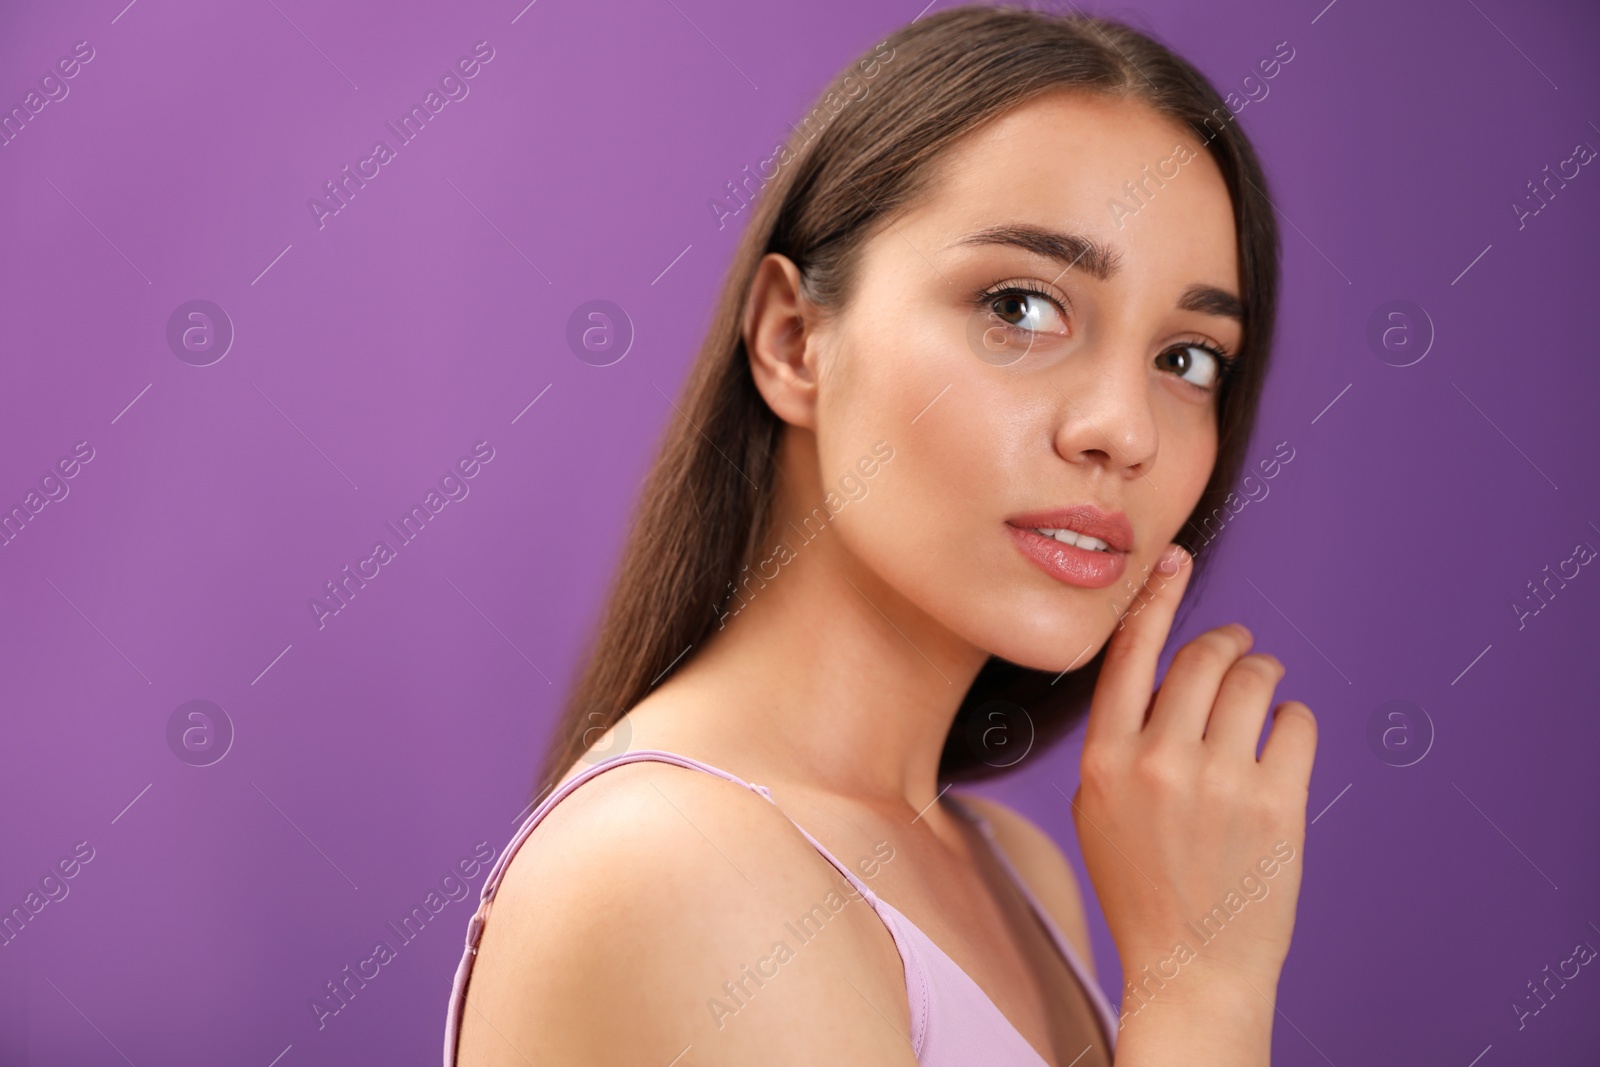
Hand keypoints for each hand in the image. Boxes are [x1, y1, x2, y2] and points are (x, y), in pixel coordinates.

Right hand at [1072, 544, 1317, 1007]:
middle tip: (1238, 648)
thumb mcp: (1096, 810)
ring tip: (1265, 688)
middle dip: (1227, 643)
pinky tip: (1283, 735)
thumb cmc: (1142, 887)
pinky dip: (1293, 718)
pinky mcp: (1276, 804)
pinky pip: (1296, 723)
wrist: (1191, 966)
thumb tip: (1161, 672)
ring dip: (1264, 672)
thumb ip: (1118, 741)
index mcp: (1104, 760)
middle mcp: (1158, 762)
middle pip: (1201, 657)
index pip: (1130, 652)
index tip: (1175, 560)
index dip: (1156, 597)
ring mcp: (1219, 782)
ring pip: (1254, 680)